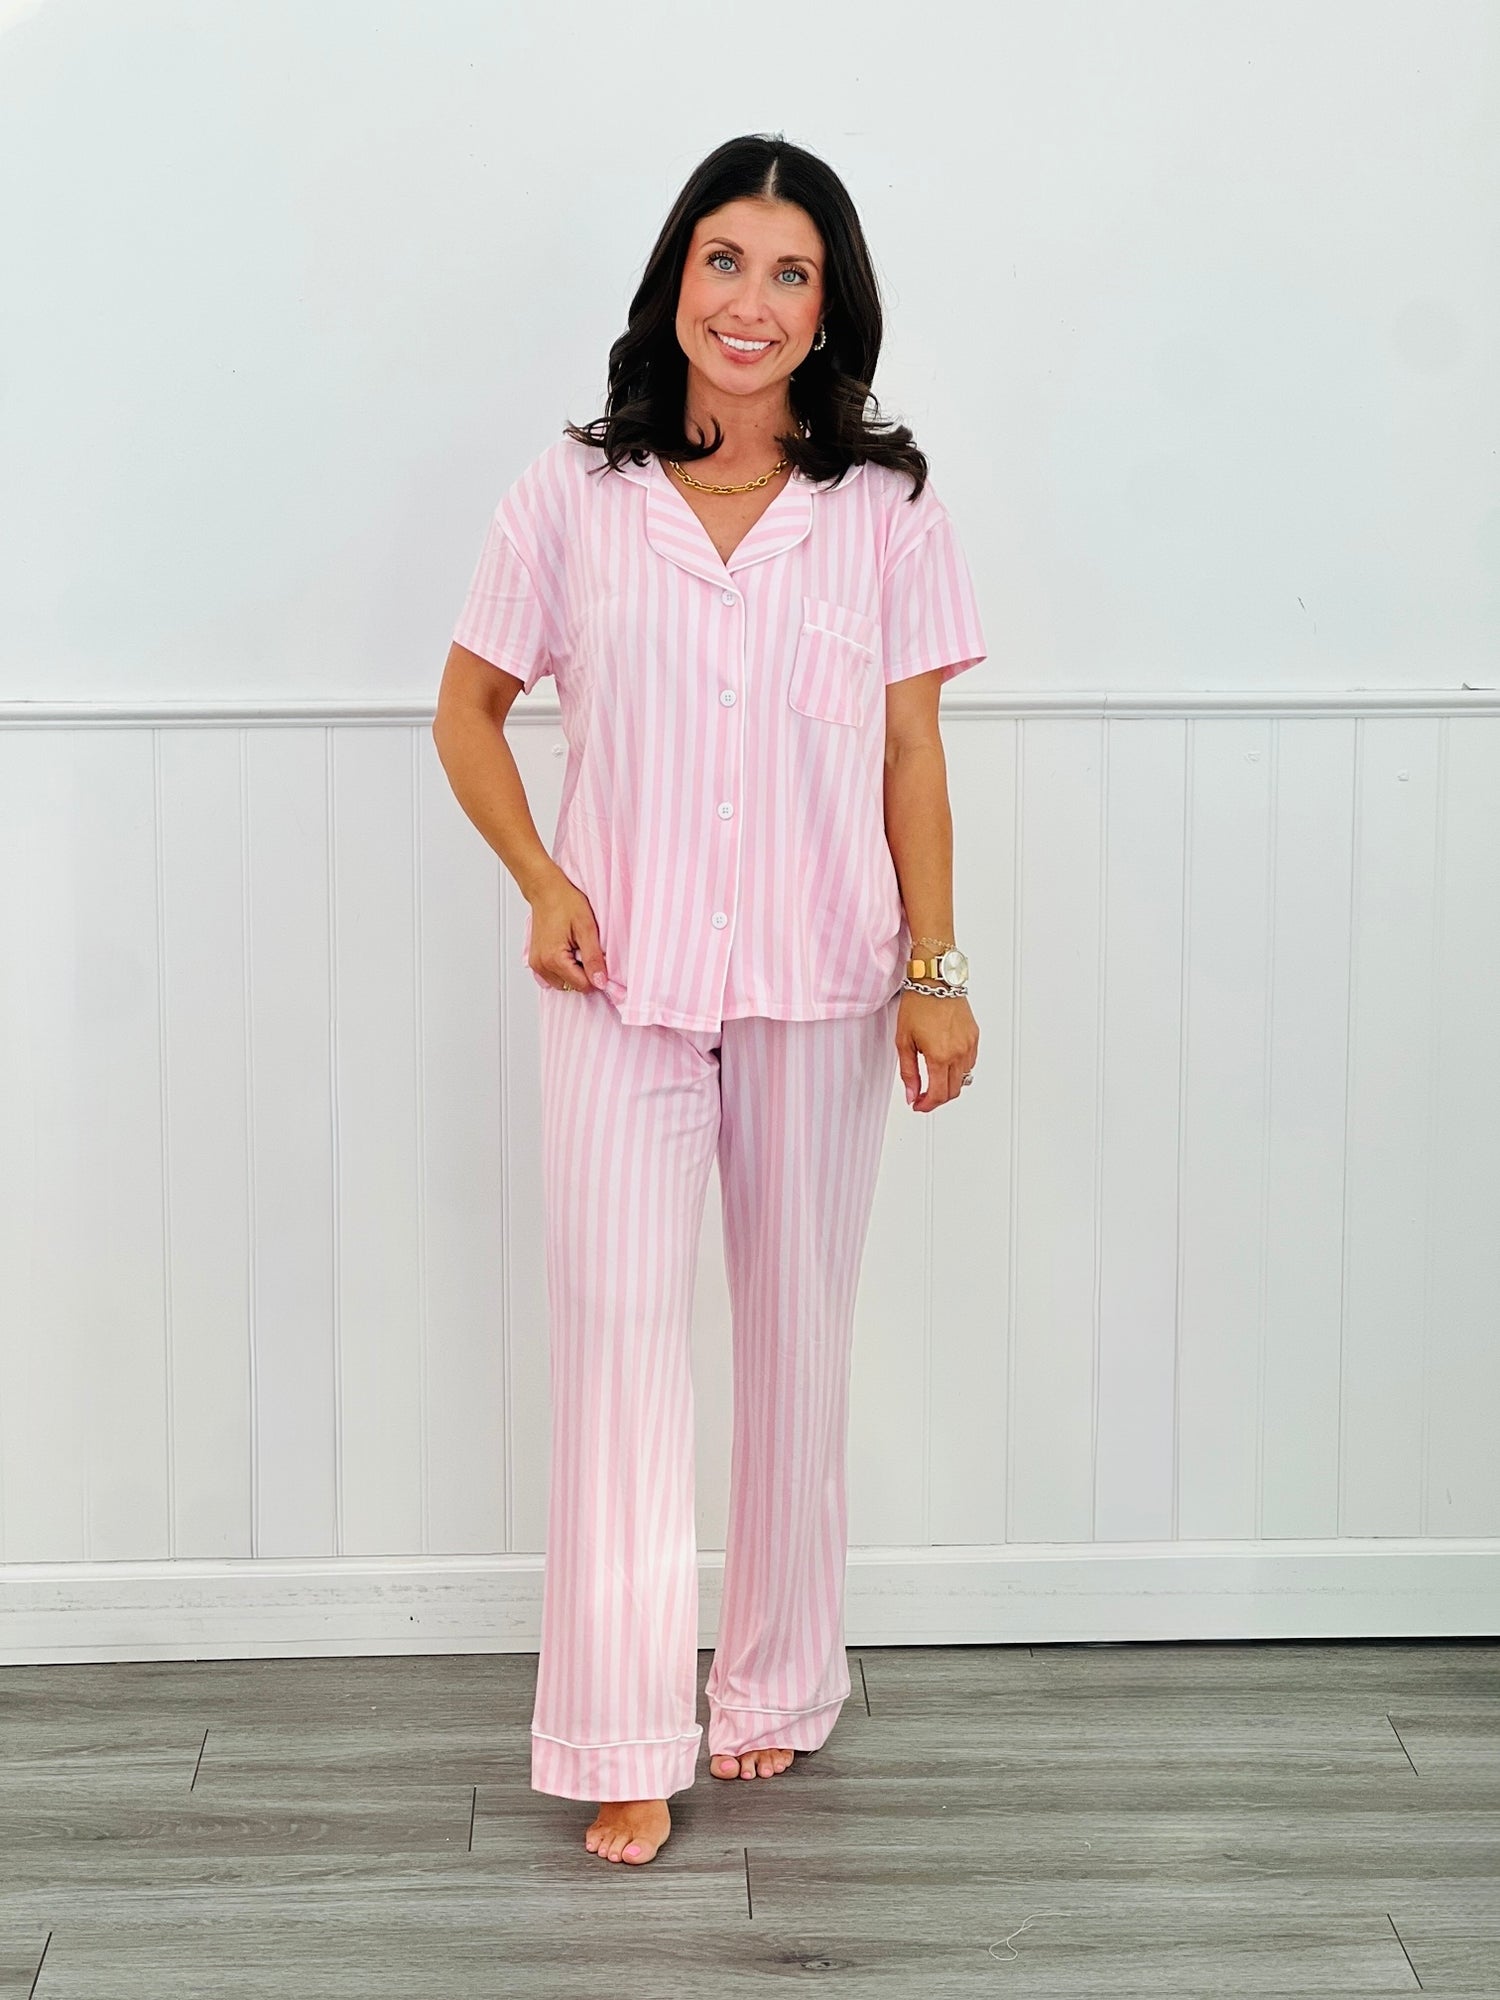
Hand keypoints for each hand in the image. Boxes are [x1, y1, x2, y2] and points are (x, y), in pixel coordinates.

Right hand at [526, 872, 608, 992]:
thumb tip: (600, 982)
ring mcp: (536, 964)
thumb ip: (593, 958)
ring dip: (574, 972)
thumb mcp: (587, 928)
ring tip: (576, 949)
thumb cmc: (564, 902)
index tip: (600, 961)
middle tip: (586, 949)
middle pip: (573, 987)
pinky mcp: (535, 961)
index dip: (596, 976)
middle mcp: (541, 965)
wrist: (546, 890)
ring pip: (563, 983)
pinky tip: (568, 951)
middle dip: (584, 973)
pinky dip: (564, 969)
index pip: (583, 986)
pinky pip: (554, 976)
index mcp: (554, 959)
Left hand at [896, 990, 976, 1111]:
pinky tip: (945, 1065)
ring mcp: (969, 1045)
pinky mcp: (975, 1037)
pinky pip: (970, 1064)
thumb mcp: (904, 1041)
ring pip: (964, 1079)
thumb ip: (909, 1072)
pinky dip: (958, 1071)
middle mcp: (959, 1053)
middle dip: (937, 1099)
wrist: (935, 980)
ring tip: (933, 1080)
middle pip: (953, 1091)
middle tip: (922, 1096)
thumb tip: (911, 1094)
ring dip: (949, 1085)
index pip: (938, 1094)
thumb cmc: (918, 1004)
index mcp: (940, 1056)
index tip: (917, 1105)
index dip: (926, 1105)